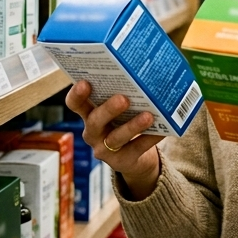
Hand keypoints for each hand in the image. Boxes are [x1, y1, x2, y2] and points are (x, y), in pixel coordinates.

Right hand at [65, 81, 162, 199]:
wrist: (137, 159)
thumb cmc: (127, 123)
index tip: (85, 82)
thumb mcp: (121, 111)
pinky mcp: (123, 161)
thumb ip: (124, 95)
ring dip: (132, 126)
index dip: (77, 95)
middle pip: (94, 121)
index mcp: (89, 115)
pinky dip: (150, 138)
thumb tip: (143, 75)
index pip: (75, 104)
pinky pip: (136, 148)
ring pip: (116, 138)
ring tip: (148, 116)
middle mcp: (93, 133)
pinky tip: (162, 130)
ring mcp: (105, 150)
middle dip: (108, 109)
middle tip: (123, 98)